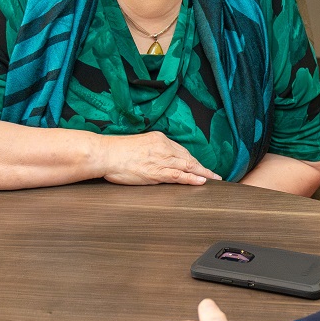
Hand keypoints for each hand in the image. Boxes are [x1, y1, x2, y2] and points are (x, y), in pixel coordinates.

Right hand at [103, 131, 220, 185]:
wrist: (105, 153)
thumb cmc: (116, 151)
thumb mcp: (139, 145)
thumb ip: (151, 150)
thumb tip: (157, 159)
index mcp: (159, 139)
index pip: (181, 151)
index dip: (193, 160)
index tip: (200, 166)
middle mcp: (164, 147)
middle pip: (188, 158)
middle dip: (202, 167)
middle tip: (214, 174)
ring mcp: (161, 159)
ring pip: (188, 166)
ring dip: (203, 173)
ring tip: (214, 179)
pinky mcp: (156, 172)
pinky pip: (179, 176)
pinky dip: (192, 178)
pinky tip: (201, 181)